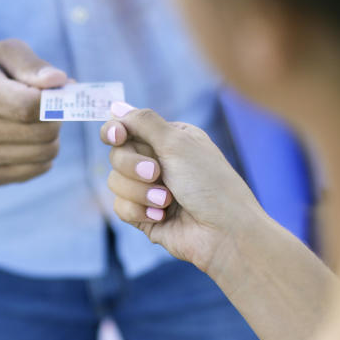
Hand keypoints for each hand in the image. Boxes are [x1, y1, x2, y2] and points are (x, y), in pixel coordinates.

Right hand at [0, 39, 67, 184]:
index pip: (28, 105)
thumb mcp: (5, 52)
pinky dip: (41, 154)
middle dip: (56, 117)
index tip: (60, 92)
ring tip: (34, 120)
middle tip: (47, 105)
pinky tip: (26, 138)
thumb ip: (33, 65)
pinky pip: (37, 169)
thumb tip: (59, 82)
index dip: (54, 100)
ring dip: (50, 136)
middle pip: (42, 132)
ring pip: (44, 154)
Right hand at [100, 102, 265, 272]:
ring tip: (167, 201)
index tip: (117, 136)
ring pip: (115, 182)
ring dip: (140, 192)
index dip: (115, 131)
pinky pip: (120, 207)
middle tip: (157, 173)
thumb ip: (143, 122)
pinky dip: (139, 211)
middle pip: (116, 155)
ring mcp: (149, 190)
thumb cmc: (210, 184)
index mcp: (168, 139)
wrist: (224, 232)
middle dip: (133, 166)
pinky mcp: (143, 216)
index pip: (127, 128)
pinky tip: (161, 216)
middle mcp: (158, 162)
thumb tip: (116, 107)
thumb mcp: (178, 143)